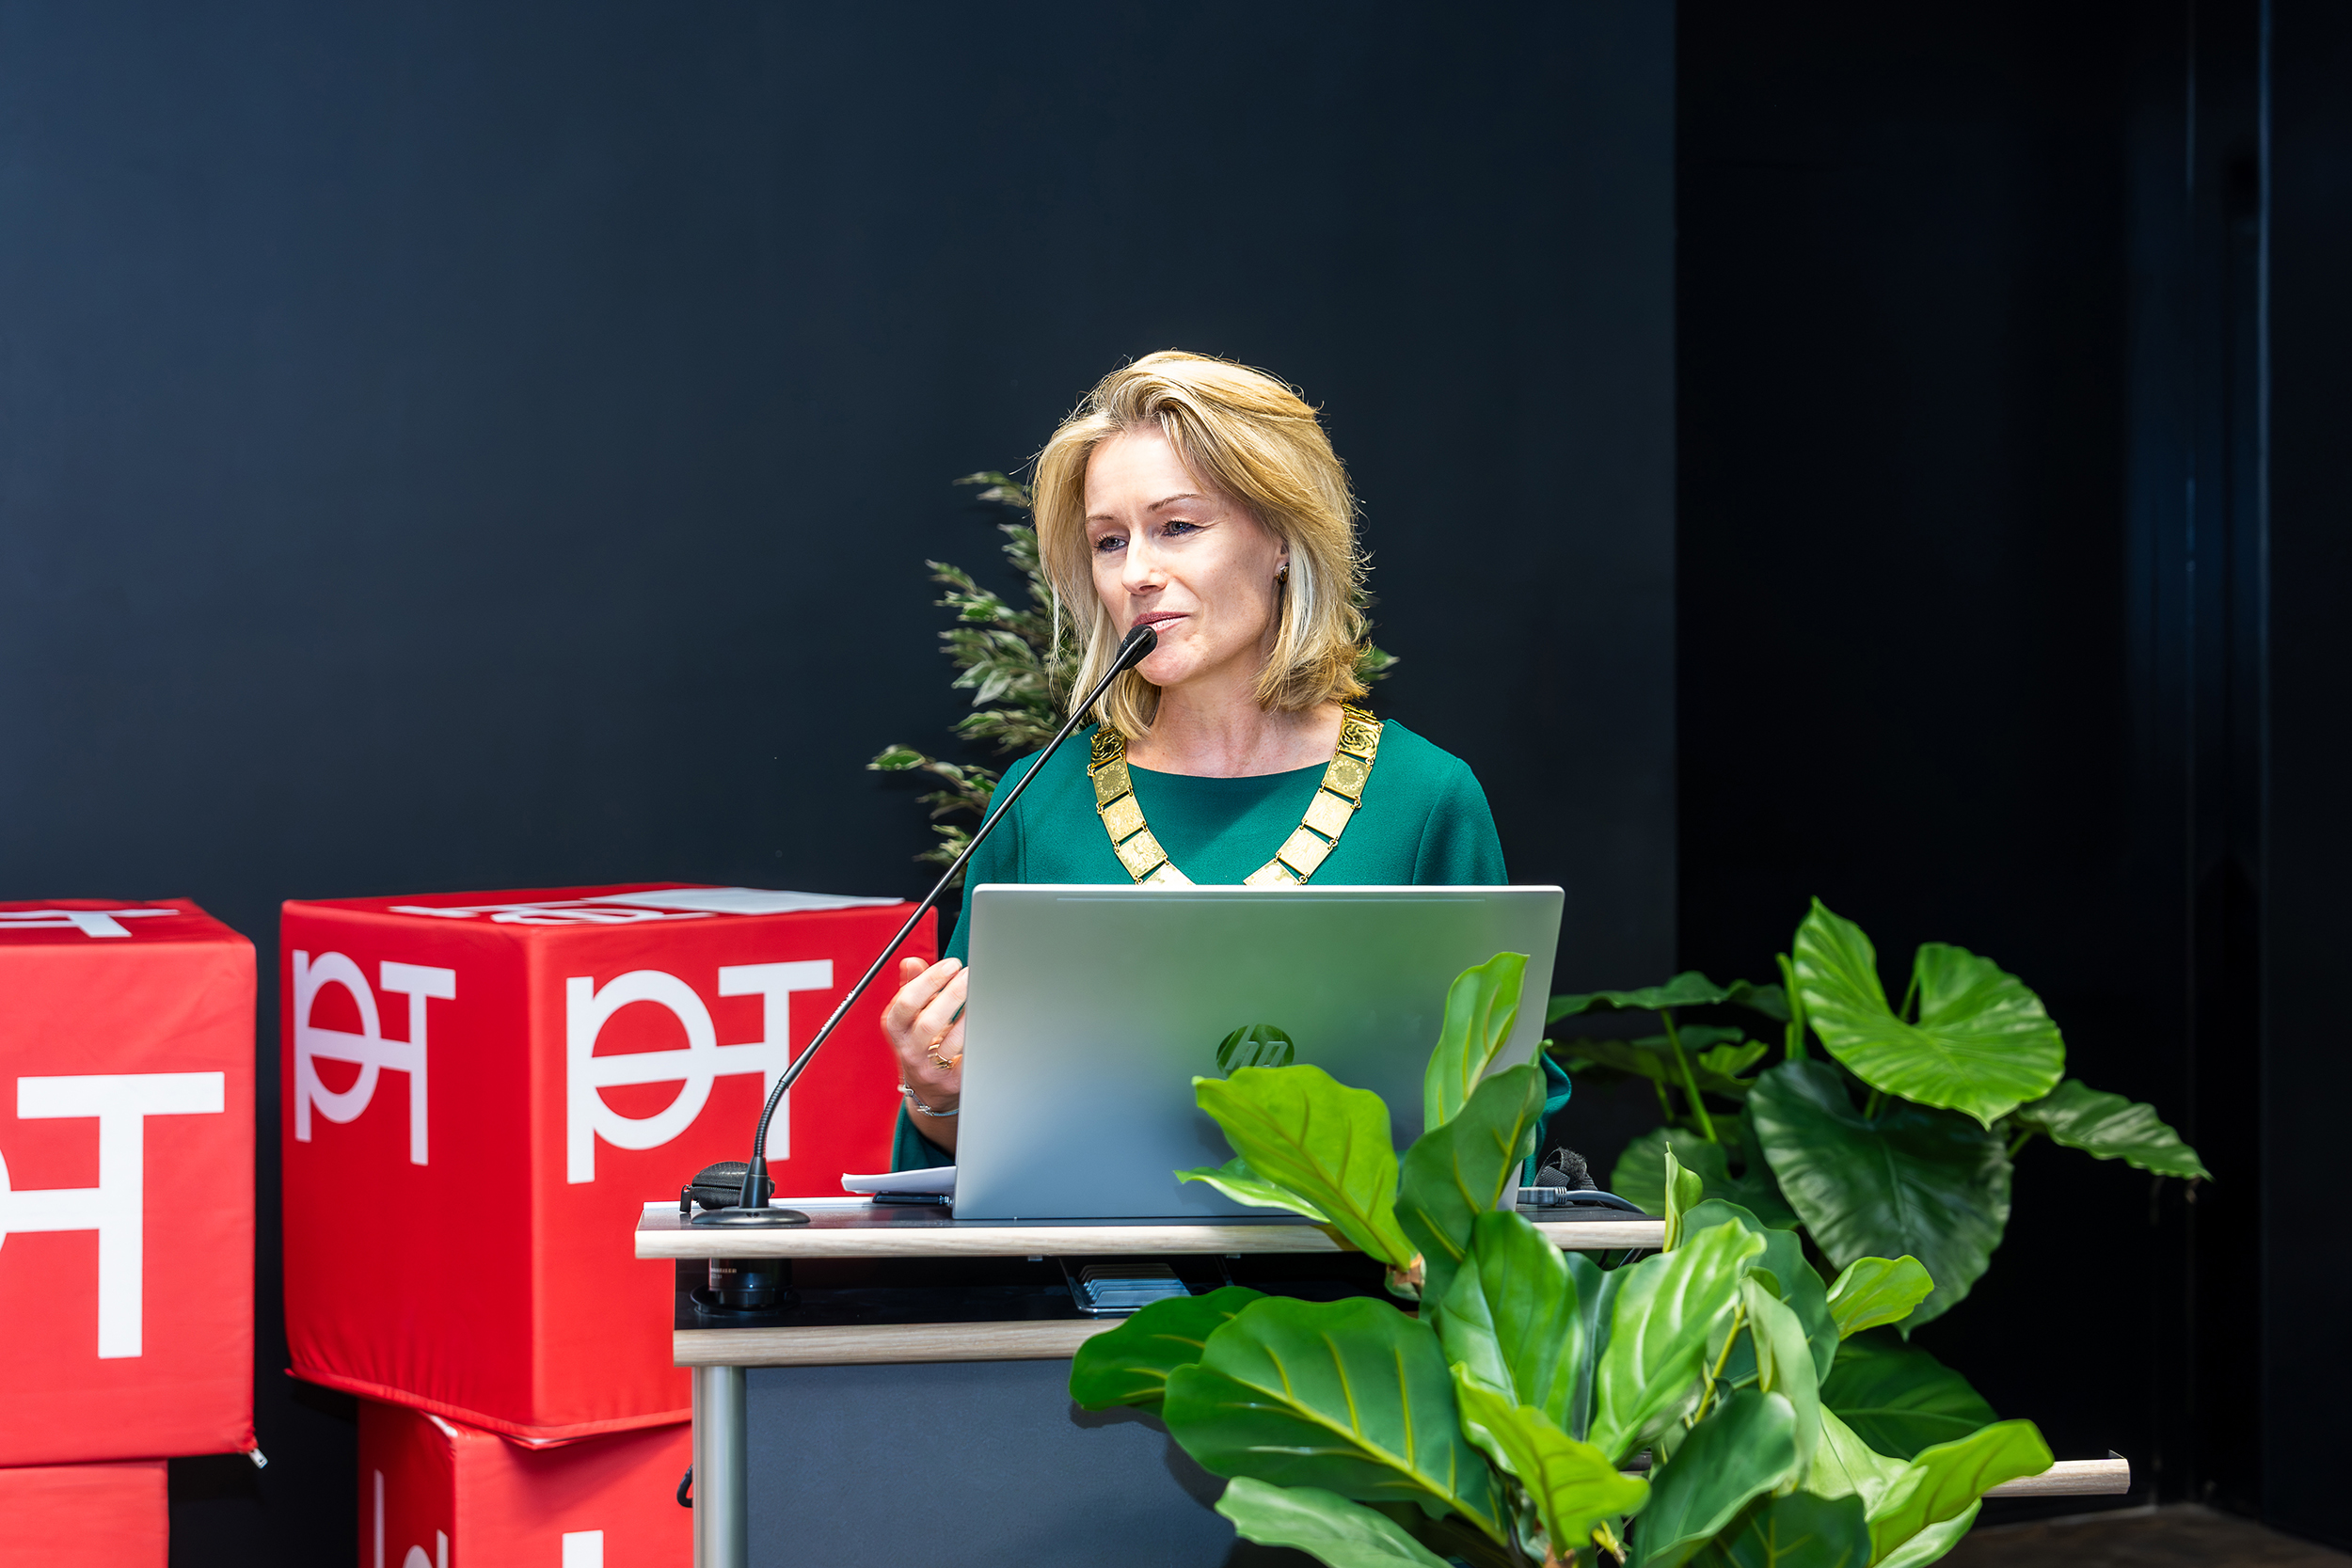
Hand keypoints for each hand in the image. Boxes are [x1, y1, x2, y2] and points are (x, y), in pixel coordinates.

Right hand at [882, 956, 966, 1119]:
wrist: (928, 1089)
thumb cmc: (920, 1043)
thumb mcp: (909, 1017)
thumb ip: (911, 987)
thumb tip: (911, 962)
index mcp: (897, 1030)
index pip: (906, 1004)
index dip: (928, 982)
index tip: (951, 965)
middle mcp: (910, 1051)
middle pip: (929, 1023)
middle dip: (952, 995)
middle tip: (969, 974)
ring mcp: (932, 1069)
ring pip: (952, 1042)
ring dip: (968, 1015)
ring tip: (981, 993)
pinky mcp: (954, 1081)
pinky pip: (969, 1057)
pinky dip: (978, 1036)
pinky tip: (987, 1019)